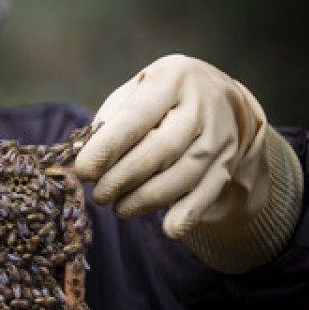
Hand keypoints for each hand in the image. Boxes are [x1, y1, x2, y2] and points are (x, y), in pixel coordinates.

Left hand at [74, 54, 302, 272]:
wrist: (218, 96)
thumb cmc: (159, 98)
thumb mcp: (135, 91)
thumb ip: (109, 121)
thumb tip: (81, 156)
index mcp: (171, 80)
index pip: (136, 117)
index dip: (108, 147)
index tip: (83, 170)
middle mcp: (200, 107)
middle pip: (162, 150)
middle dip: (124, 178)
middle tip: (99, 195)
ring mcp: (218, 137)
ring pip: (184, 175)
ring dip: (147, 199)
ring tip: (119, 209)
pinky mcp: (227, 163)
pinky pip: (209, 192)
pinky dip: (189, 214)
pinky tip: (169, 228)